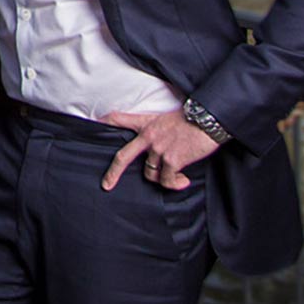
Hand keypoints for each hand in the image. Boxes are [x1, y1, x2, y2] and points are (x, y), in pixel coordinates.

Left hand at [99, 108, 223, 191]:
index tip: (94, 124)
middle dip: (113, 172)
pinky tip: (184, 181)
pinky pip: (167, 180)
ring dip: (162, 178)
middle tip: (106, 185)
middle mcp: (149, 136)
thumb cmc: (191, 120)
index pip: (120, 119)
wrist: (208, 120)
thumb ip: (157, 131)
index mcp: (147, 123)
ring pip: (150, 174)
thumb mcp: (167, 118)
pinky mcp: (172, 160)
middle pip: (123, 156)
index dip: (106, 121)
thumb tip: (154, 151)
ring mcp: (159, 149)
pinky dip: (175, 184)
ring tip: (176, 176)